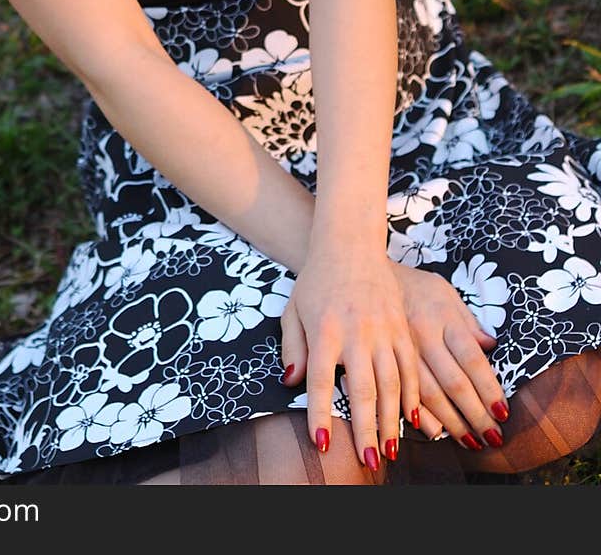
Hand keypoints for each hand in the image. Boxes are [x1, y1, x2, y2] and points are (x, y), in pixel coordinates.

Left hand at [280, 238, 419, 469]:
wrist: (349, 245)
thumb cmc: (316, 280)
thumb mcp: (293, 310)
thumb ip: (293, 347)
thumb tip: (292, 382)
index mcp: (325, 330)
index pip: (322, 380)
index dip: (321, 414)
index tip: (322, 444)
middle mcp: (356, 332)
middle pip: (364, 389)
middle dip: (366, 429)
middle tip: (369, 461)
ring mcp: (383, 330)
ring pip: (393, 383)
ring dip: (392, 420)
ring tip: (391, 450)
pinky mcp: (401, 327)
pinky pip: (411, 367)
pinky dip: (414, 395)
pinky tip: (414, 418)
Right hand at [390, 261, 509, 450]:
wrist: (365, 278)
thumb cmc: (415, 287)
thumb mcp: (445, 292)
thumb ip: (469, 321)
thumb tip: (491, 346)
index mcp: (443, 317)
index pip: (472, 358)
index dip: (489, 388)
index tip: (503, 412)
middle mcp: (423, 336)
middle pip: (453, 382)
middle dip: (476, 414)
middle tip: (494, 437)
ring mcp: (402, 351)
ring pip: (430, 394)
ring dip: (452, 423)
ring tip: (471, 442)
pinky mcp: (386, 362)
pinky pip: (404, 394)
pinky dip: (421, 417)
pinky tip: (436, 433)